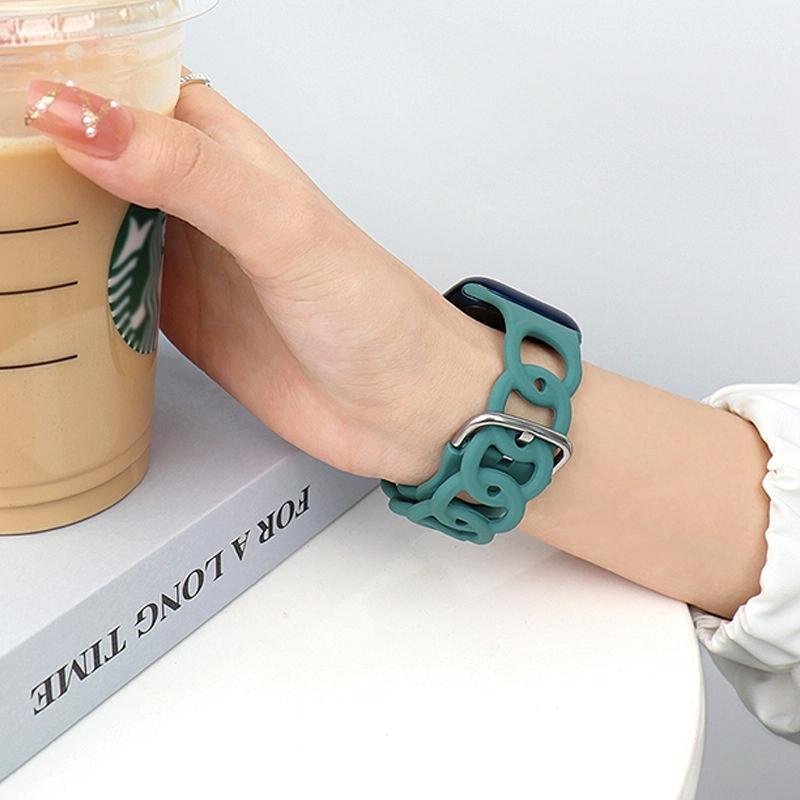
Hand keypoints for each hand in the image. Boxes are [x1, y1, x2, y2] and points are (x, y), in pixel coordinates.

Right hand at [24, 76, 533, 484]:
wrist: (400, 406)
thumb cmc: (371, 311)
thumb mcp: (281, 228)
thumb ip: (188, 172)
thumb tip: (77, 120)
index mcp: (224, 152)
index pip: (126, 91)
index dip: (61, 83)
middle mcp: (198, 200)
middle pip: (95, 157)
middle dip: (35, 157)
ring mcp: (186, 261)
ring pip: (91, 222)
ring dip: (40, 220)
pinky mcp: (179, 320)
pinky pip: (105, 290)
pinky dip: (64, 286)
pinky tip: (27, 287)